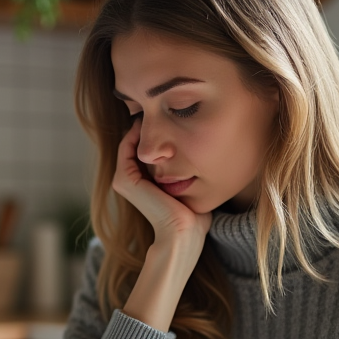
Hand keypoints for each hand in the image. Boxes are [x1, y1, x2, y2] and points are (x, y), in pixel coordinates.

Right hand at [110, 120, 210, 245]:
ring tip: (155, 108)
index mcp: (145, 183)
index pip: (147, 149)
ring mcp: (124, 180)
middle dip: (149, 124)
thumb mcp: (194, 188)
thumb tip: (213, 157)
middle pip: (137, 143)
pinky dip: (135, 132)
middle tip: (162, 105)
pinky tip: (150, 120)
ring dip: (141, 124)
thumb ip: (194, 173)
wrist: (184, 233)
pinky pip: (126, 147)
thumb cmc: (194, 217)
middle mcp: (131, 181)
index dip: (158, 130)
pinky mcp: (124, 180)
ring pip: (130, 143)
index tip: (174, 115)